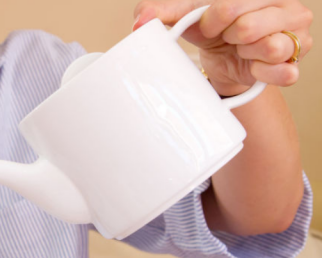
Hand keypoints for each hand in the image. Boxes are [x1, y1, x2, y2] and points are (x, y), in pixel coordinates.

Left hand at [133, 0, 313, 95]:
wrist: (223, 55)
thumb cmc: (210, 28)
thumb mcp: (184, 15)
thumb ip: (160, 11)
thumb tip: (139, 22)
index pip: (233, 4)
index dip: (213, 19)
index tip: (208, 24)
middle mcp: (284, 6)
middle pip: (250, 27)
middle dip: (229, 37)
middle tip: (227, 38)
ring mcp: (295, 35)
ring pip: (273, 47)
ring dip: (247, 54)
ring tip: (241, 50)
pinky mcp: (294, 63)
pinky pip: (286, 73)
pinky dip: (265, 73)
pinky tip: (253, 67)